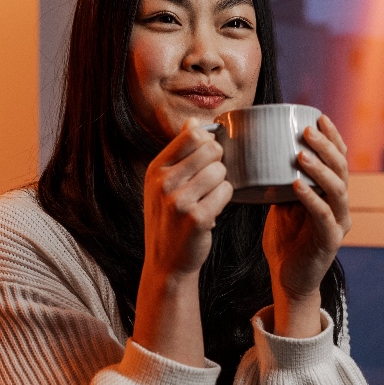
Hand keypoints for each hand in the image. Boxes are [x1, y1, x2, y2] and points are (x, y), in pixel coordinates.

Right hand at [133, 119, 232, 365]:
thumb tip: (194, 122)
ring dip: (222, 184)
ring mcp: (179, 201)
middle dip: (218, 163)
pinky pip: (227, 191)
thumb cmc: (170, 219)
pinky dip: (225, 199)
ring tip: (208, 198)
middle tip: (209, 183)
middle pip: (211, 150)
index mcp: (156, 169)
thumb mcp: (163, 184)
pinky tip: (213, 210)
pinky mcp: (197, 218)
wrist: (167, 262)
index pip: (192, 134)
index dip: (208, 143)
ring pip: (222, 171)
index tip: (206, 159)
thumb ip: (179, 152)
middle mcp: (164, 183)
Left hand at [262, 115, 350, 336]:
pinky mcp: (329, 242)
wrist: (288, 280)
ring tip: (301, 154)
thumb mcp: (281, 205)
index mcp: (332, 195)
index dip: (332, 138)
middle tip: (307, 130)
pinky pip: (324, 216)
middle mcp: (340, 206)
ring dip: (320, 169)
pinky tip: (296, 186)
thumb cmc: (285, 241)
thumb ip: (279, 183)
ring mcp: (338, 224)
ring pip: (338, 189)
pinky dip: (311, 198)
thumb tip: (259, 155)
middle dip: (326, 146)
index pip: (339, 160)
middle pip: (342, 169)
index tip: (318, 117)